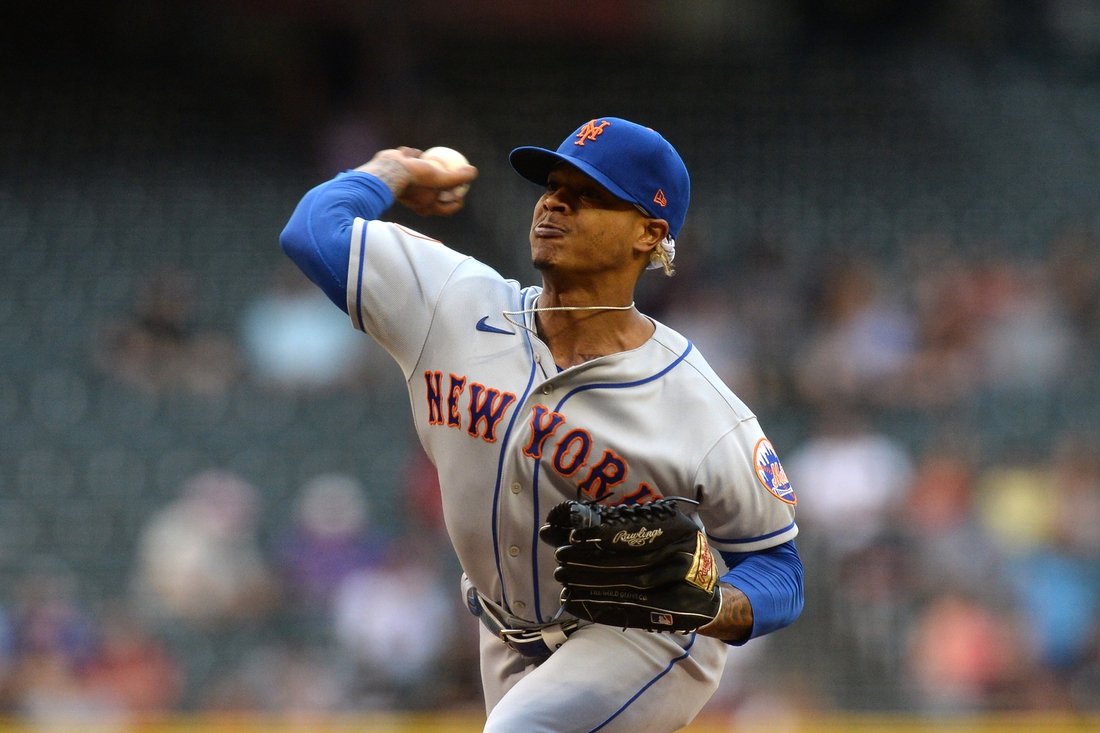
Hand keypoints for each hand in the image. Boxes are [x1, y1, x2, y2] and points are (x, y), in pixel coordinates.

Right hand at [356, 147, 477, 215]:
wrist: (389, 171)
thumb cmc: (417, 178)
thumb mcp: (442, 179)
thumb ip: (458, 178)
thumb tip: (473, 173)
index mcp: (427, 207)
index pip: (447, 208)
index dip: (458, 201)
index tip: (462, 192)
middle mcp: (416, 201)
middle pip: (435, 194)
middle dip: (444, 186)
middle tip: (453, 176)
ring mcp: (406, 189)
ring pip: (421, 180)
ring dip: (427, 172)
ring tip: (436, 162)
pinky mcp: (398, 177)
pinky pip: (409, 169)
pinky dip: (414, 161)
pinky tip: (420, 153)